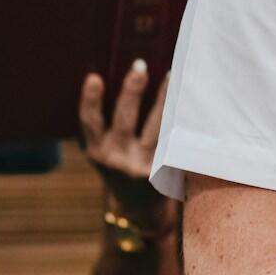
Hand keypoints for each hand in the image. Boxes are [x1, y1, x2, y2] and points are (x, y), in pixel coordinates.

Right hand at [78, 63, 170, 226]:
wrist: (139, 209)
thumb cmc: (120, 165)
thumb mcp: (103, 151)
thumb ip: (106, 125)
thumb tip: (128, 76)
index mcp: (95, 151)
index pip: (89, 122)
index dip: (90, 100)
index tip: (94, 77)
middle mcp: (116, 159)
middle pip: (124, 121)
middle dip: (132, 92)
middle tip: (139, 66)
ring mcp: (141, 166)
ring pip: (155, 128)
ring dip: (163, 100)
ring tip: (171, 75)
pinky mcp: (164, 171)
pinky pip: (172, 139)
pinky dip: (179, 118)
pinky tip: (186, 99)